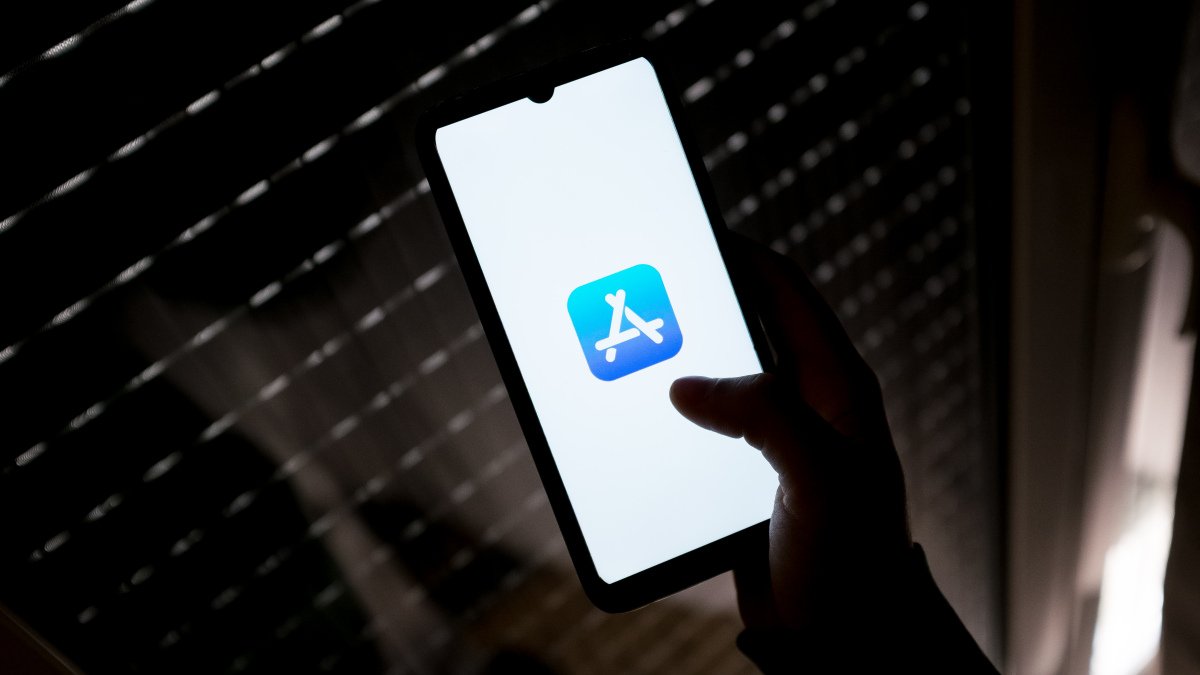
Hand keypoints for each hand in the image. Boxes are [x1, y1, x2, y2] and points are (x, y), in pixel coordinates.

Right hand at [670, 238, 910, 631]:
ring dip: (674, 361)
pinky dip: (667, 414)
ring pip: (713, 377)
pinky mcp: (741, 475)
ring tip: (621, 345)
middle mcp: (806, 403)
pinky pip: (699, 427)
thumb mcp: (819, 481)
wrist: (837, 641)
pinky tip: (634, 417)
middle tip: (639, 287)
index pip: (785, 292)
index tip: (688, 232)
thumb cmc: (852, 567)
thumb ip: (765, 418)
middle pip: (741, 327)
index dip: (739, 254)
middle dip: (693, 304)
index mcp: (837, 388)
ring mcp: (772, 439)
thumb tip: (688, 385)